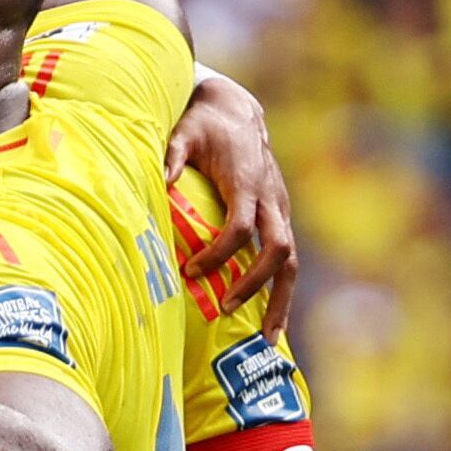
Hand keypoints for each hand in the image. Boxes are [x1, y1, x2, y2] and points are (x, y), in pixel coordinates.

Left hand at [166, 62, 297, 325]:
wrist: (236, 111)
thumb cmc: (204, 124)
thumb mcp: (183, 133)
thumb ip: (170, 155)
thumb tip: (159, 182)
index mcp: (248, 181)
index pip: (242, 227)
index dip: (220, 253)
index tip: (191, 271)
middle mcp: (272, 197)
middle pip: (278, 249)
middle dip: (256, 284)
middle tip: (227, 310)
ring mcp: (281, 208)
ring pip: (291, 261)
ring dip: (281, 300)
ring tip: (268, 339)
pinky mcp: (280, 217)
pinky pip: (287, 259)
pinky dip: (280, 291)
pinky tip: (272, 322)